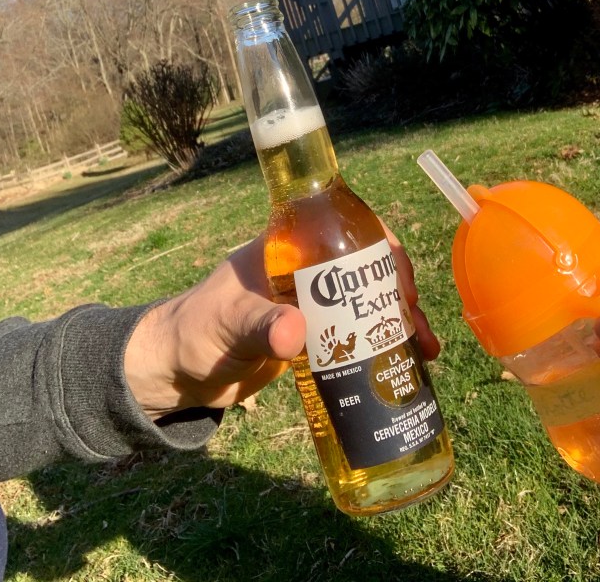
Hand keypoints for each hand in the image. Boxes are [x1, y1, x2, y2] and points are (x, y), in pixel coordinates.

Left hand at [125, 229, 440, 418]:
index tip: (400, 282)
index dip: (380, 247)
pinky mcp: (313, 336)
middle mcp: (304, 269)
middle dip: (399, 291)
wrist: (174, 373)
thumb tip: (296, 334)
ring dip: (398, 321)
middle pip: (367, 267)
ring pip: (368, 301)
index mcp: (286, 246)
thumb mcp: (227, 326)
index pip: (345, 227)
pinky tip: (404, 365)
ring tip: (424, 352)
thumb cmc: (193, 333)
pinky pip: (356, 332)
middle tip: (418, 326)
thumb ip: (259, 327)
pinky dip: (381, 344)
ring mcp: (311, 302)